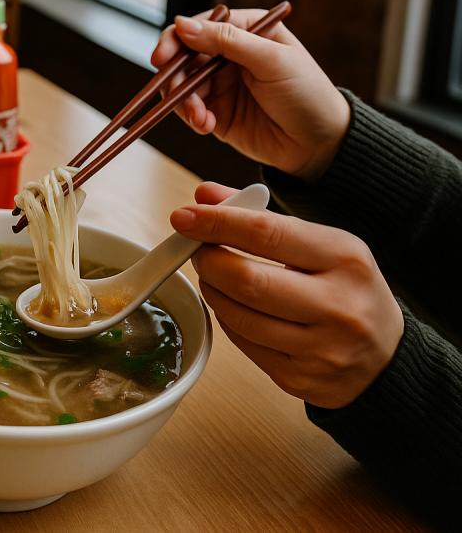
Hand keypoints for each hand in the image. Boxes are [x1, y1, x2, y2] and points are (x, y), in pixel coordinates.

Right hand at [151, 8, 350, 181]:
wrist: (319, 144)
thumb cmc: (307, 94)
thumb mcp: (271, 59)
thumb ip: (227, 40)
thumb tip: (182, 25)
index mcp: (247, 31)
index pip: (201, 25)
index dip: (177, 39)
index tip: (162, 56)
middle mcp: (229, 54)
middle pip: (184, 55)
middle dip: (175, 75)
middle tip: (172, 92)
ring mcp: (220, 84)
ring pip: (182, 84)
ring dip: (183, 101)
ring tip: (200, 117)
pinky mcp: (216, 112)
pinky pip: (189, 110)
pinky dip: (191, 117)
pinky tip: (206, 125)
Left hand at [171, 182, 403, 408]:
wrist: (387, 358)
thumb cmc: (348, 290)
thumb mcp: (320, 244)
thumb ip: (262, 218)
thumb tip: (205, 195)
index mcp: (345, 258)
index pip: (266, 233)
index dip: (217, 223)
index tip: (185, 216)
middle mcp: (338, 305)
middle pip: (247, 280)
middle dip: (209, 261)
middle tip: (197, 251)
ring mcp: (320, 348)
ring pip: (238, 315)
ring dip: (212, 291)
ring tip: (214, 277)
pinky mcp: (300, 378)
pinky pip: (242, 344)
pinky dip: (226, 319)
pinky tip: (232, 306)